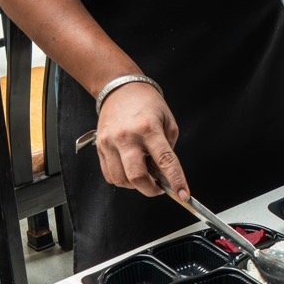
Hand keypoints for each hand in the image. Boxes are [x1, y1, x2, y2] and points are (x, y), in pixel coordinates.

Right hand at [93, 83, 188, 200]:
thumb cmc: (147, 104)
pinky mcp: (100, 146)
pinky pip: (110, 175)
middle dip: (151, 190)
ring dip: (136, 185)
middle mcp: (127, 137)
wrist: (120, 88)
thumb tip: (164, 174)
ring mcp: (110, 142)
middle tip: (159, 187)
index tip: (183, 195)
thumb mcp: (168, 122)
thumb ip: (168, 150)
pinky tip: (130, 170)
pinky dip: (122, 180)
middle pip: (137, 177)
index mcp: (149, 129)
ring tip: (144, 174)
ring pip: (122, 180)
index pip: (165, 161)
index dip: (176, 181)